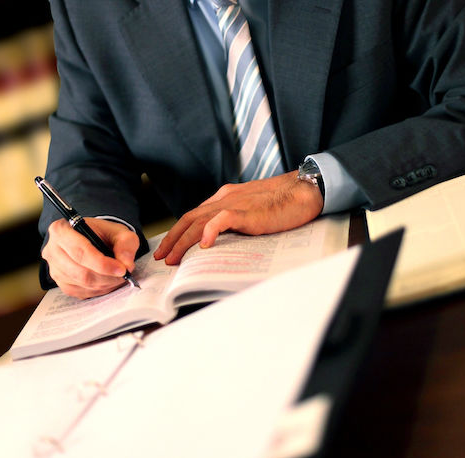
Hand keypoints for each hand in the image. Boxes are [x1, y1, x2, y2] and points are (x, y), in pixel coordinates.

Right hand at [42, 218, 139, 298]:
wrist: (93, 240)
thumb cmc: (102, 234)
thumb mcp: (118, 231)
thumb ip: (126, 243)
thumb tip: (126, 264)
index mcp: (61, 230)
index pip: (80, 251)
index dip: (102, 263)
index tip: (121, 269)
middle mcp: (52, 250)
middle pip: (81, 271)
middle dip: (106, 276)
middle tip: (124, 274)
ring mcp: (54, 269)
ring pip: (82, 284)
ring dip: (105, 283)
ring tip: (117, 276)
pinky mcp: (61, 284)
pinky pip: (82, 292)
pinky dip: (99, 289)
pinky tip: (107, 280)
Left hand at [154, 170, 323, 263]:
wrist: (302, 191)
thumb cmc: (280, 203)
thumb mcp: (249, 210)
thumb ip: (233, 220)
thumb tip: (218, 239)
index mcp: (223, 198)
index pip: (193, 215)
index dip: (177, 232)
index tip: (168, 248)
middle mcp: (224, 199)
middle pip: (189, 219)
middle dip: (173, 239)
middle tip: (162, 257)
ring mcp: (234, 204)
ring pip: (200, 222)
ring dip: (183, 241)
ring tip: (174, 258)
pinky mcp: (247, 212)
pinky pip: (223, 220)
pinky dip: (210, 231)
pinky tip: (204, 244)